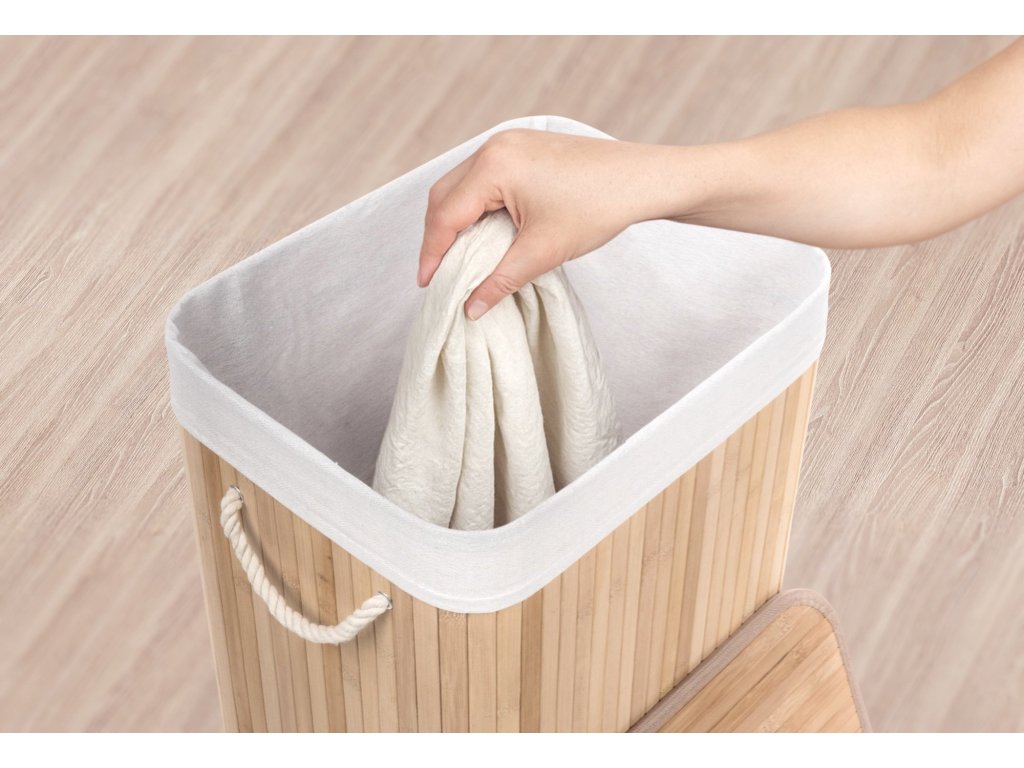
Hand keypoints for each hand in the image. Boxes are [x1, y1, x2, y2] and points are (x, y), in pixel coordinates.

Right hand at [417, 129, 680, 319]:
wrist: (643, 180)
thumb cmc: (599, 207)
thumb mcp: (542, 252)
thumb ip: (499, 281)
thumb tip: (470, 308)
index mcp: (493, 166)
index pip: (446, 215)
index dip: (432, 253)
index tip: (427, 285)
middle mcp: (494, 146)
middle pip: (445, 195)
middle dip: (437, 236)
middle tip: (438, 273)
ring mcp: (508, 142)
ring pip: (461, 185)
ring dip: (454, 219)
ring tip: (457, 257)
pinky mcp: (522, 147)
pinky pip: (483, 177)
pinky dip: (475, 205)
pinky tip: (483, 232)